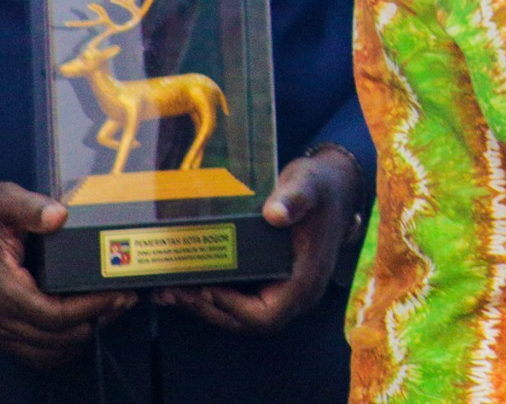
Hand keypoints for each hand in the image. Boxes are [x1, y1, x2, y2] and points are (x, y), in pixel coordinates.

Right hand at [0, 181, 134, 367]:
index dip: (90, 309)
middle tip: (123, 302)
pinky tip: (79, 327)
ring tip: (108, 313)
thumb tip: (60, 216)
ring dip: (78, 338)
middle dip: (94, 323)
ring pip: (43, 352)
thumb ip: (31, 207)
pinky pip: (29, 352)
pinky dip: (58, 347)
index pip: (53, 316)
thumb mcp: (1, 199)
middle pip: (54, 339)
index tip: (118, 295)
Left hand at [160, 147, 366, 335]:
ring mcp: (285, 290)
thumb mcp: (308, 185)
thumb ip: (294, 198)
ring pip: (241, 315)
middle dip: (209, 309)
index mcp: (306, 279)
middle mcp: (297, 293)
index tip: (206, 289)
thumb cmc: (320, 187)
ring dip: (206, 307)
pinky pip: (242, 301)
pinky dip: (214, 296)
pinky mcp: (273, 283)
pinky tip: (189, 284)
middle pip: (247, 321)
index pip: (267, 316)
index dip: (233, 309)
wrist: (333, 186)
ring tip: (171, 291)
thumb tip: (275, 214)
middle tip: (175, 292)